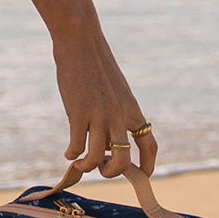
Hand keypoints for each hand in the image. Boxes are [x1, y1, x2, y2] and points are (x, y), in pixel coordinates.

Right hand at [53, 20, 152, 178]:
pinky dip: (72, 154)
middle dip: (112, 172)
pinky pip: (77, 146)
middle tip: (100, 167)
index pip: (149, 144)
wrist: (81, 42)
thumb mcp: (115, 91)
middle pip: (123, 160)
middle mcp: (119, 116)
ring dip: (87, 166)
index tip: (145, 176)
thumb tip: (105, 142)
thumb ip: (115, 115)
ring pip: (96, 157)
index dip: (149, 165)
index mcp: (132, 109)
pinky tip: (68, 152)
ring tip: (79, 162)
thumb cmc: (96, 66)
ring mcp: (99, 115)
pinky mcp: (78, 113)